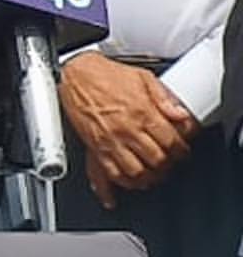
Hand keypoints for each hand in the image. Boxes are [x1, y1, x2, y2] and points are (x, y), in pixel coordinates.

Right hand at [59, 52, 196, 193]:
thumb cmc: (105, 74)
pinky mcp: (95, 147)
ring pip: (137, 172)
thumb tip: (181, 114)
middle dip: (168, 164)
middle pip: (158, 160)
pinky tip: (130, 181)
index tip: (182, 150)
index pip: (172, 142)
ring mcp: (111, 140)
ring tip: (154, 173)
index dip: (182, 150)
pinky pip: (110, 173)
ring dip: (149, 176)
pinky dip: (122, 182)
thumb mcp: (142, 77)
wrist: (75, 74)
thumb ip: (164, 97)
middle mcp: (128, 129)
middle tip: (170, 161)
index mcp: (143, 112)